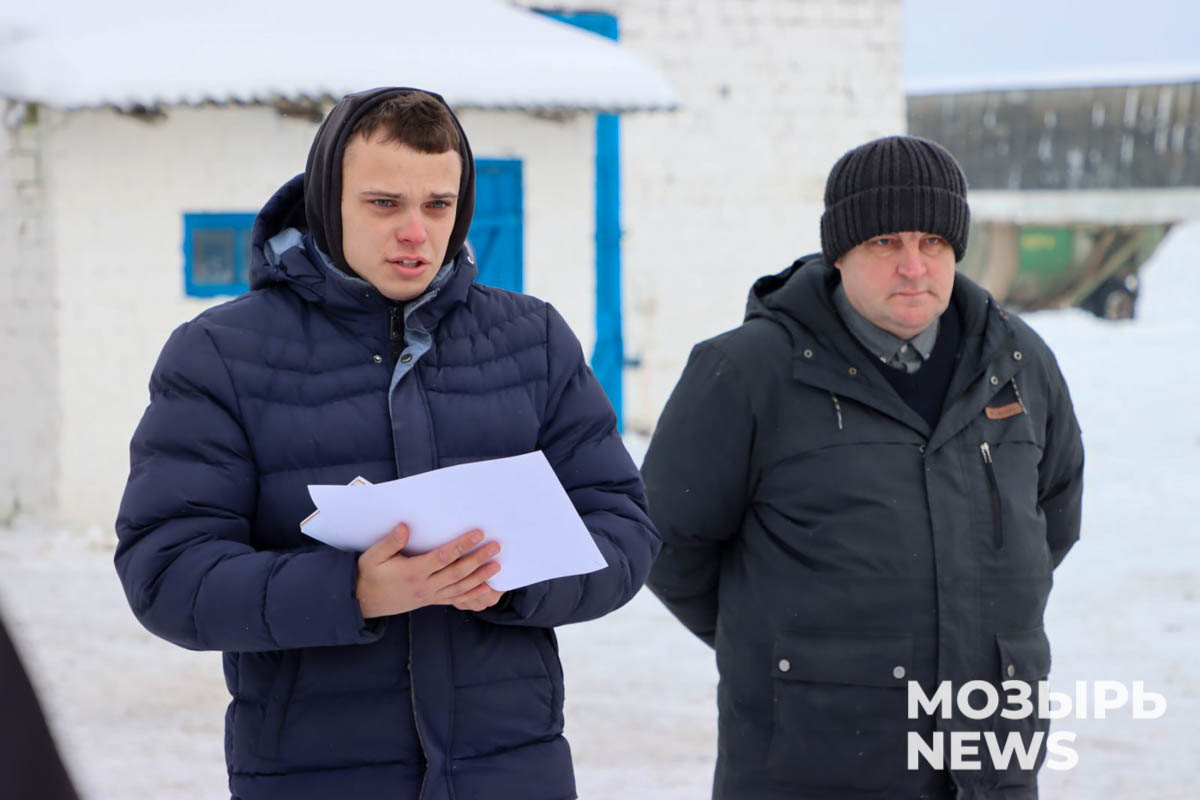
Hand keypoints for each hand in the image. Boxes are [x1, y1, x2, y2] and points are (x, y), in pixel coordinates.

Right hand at [356, 524, 501, 618]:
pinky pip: (455, 599)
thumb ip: (390, 542)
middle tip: (496, 547)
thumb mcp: (373, 557)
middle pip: (457, 572)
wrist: (364, 602)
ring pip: (460, 587)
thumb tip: (404, 527)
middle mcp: (425, 586)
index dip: (462, 545)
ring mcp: (430, 596)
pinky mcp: (431, 601)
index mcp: (413, 572)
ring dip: (480, 576)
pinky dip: (472, 594)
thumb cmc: (369, 575)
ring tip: (497, 566)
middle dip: (478, 559)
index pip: (443, 557)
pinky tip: (486, 589)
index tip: (478, 534)